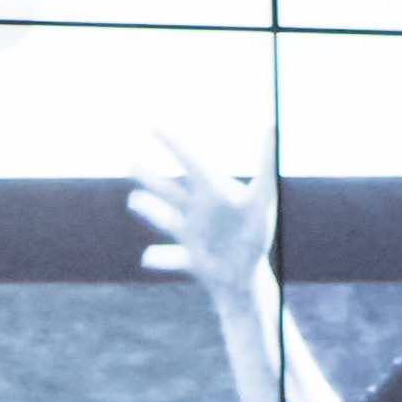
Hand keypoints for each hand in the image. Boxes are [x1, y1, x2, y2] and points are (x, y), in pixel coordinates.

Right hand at [125, 134, 276, 305]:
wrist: (248, 275)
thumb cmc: (256, 234)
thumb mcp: (262, 199)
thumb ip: (266, 166)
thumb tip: (273, 128)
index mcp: (213, 192)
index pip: (190, 161)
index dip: (172, 143)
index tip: (154, 126)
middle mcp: (198, 210)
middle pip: (169, 189)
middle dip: (149, 176)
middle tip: (129, 160)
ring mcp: (191, 234)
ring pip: (164, 217)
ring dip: (148, 209)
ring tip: (133, 200)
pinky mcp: (189, 258)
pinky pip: (171, 258)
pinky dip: (159, 258)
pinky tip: (146, 258)